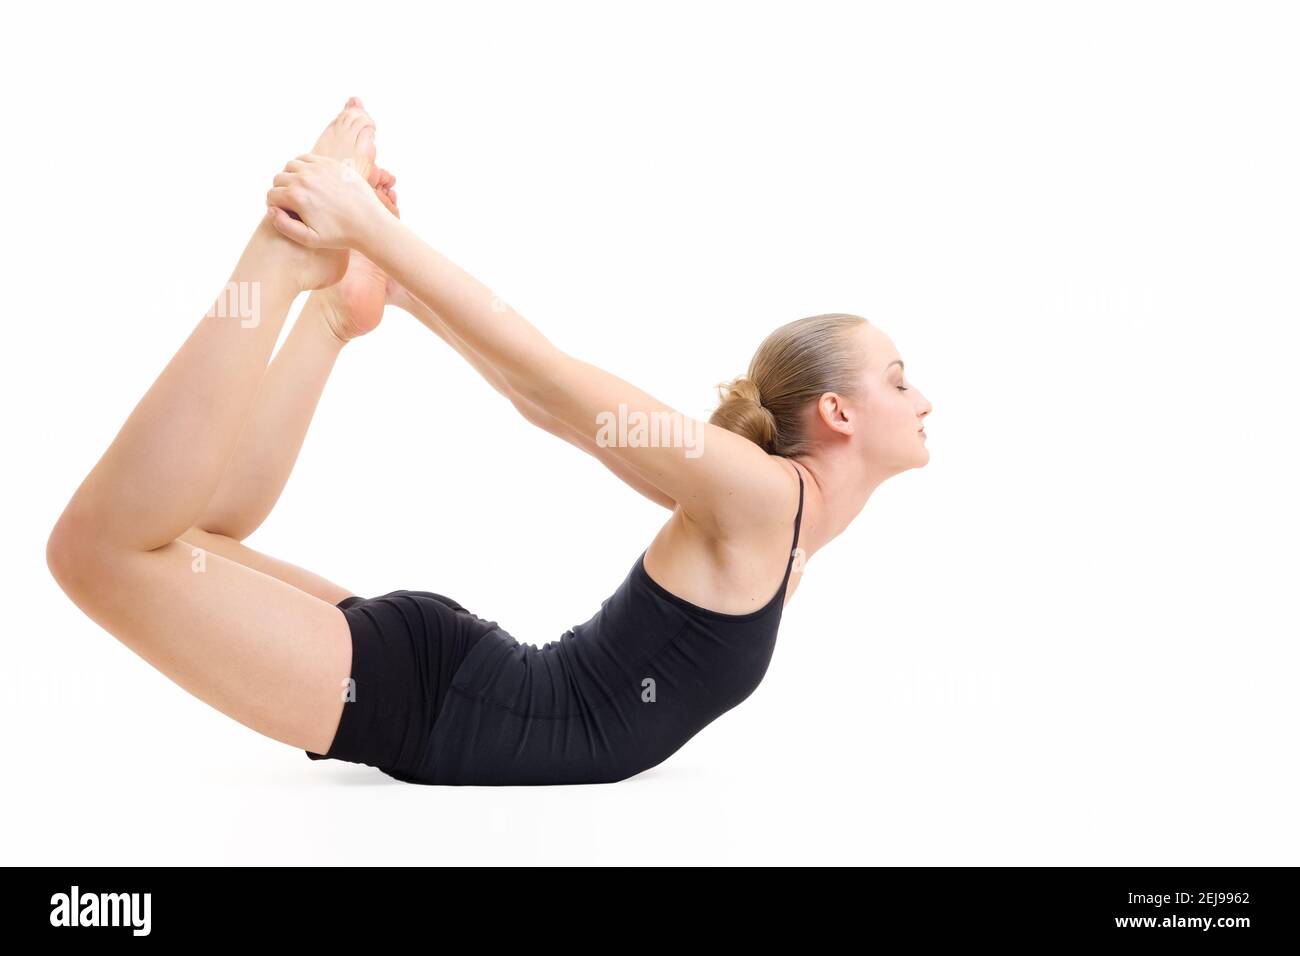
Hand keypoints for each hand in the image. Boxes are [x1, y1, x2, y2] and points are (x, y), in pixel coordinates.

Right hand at [265, 154, 391, 250]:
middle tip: (290, 202)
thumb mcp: (309, 239)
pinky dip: (303, 166)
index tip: (283, 212)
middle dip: (280, 190)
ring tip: (298, 190)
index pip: (271, 195)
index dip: (275, 206)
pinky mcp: (330, 163)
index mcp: (296, 196)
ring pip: (290, 166)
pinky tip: (309, 179)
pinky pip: (306, 158)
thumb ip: (284, 226)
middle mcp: (304, 178)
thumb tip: (271, 210)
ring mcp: (318, 168)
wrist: (369, 223)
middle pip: (278, 179)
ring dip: (290, 176)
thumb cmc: (340, 235)